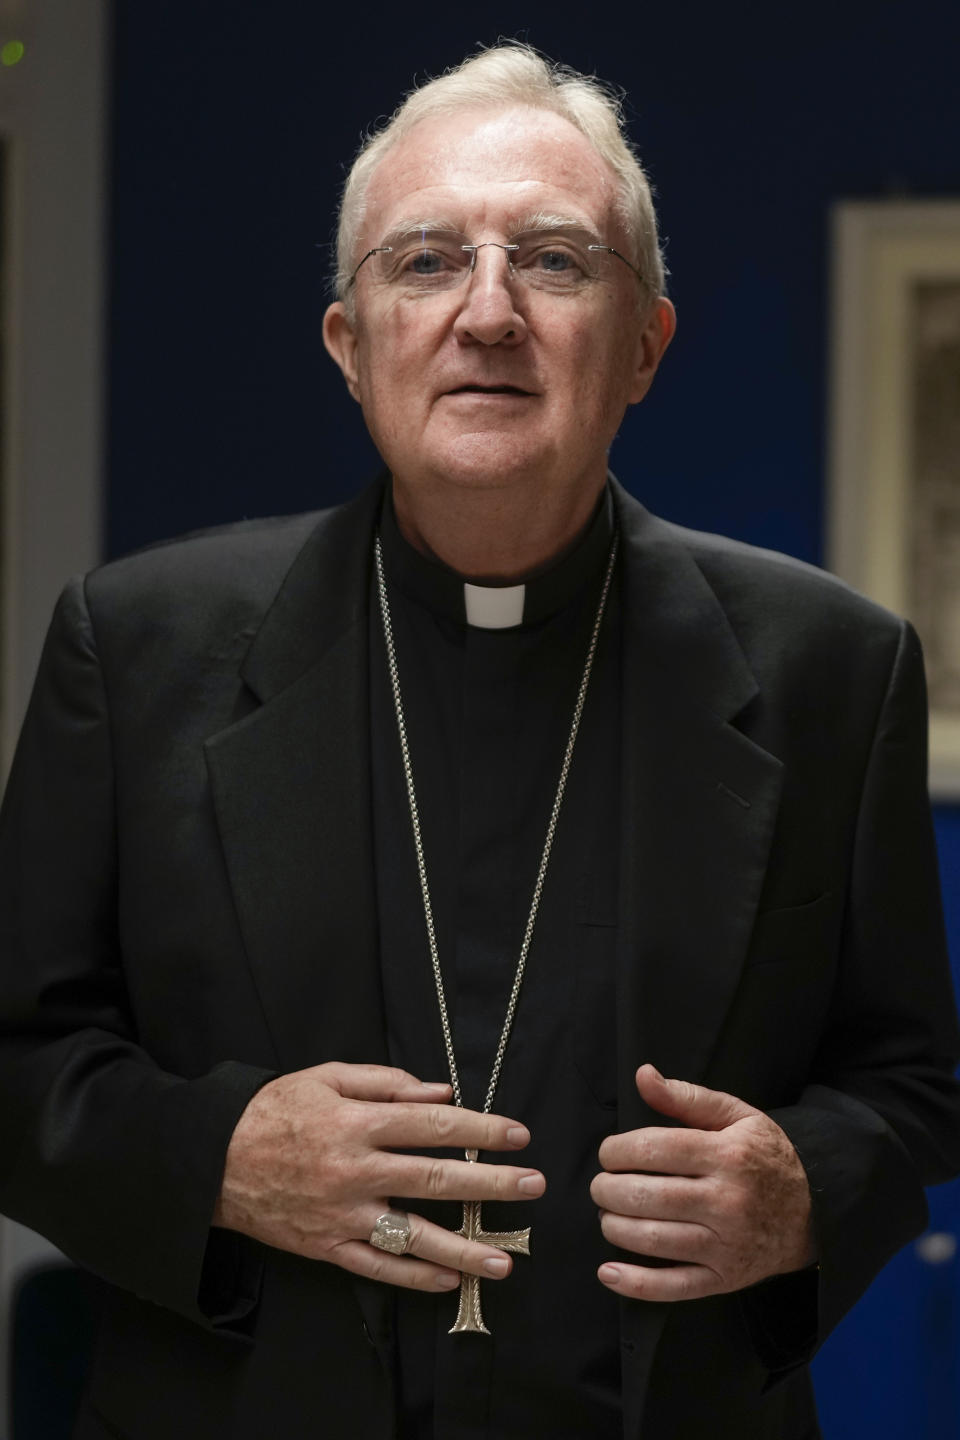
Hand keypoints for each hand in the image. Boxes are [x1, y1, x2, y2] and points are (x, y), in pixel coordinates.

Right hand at [214, 1061, 544, 1293]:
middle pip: (434, 1179)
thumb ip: (386, 1083)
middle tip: (532, 1188)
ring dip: (464, 1248)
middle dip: (490, 1185)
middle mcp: (355, 1170)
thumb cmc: (274, 1110)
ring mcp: (342, 1214)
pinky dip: (416, 1276)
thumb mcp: (326, 1077)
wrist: (212, 1159)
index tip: (517, 1136)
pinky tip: (450, 1280)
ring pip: (413, 1236)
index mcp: (356, 1122)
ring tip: (505, 1260)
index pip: (432, 1126)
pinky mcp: (327, 1246)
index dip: (480, 1131)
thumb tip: (441, 1093)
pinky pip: (378, 1266)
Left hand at [590, 1064, 814, 1300]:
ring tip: (607, 1214)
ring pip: (653, 1240)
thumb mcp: (737, 1116)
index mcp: (727, 1155)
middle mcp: (726, 1202)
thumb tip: (643, 1076)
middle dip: (608, 1189)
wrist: (812, 1212)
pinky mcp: (723, 1280)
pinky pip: (672, 1287)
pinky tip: (608, 1271)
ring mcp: (725, 1245)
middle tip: (601, 1185)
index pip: (655, 1149)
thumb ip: (687, 1096)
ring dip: (614, 1227)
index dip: (617, 1150)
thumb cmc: (765, 1157)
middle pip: (647, 1195)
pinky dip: (634, 1284)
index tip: (608, 1153)